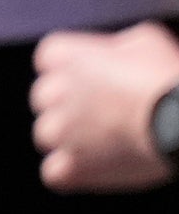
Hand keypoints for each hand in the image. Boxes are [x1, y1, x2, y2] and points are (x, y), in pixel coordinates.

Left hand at [32, 23, 178, 192]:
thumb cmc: (168, 76)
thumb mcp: (145, 40)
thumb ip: (116, 47)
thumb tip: (116, 55)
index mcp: (63, 56)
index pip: (51, 60)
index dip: (76, 70)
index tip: (100, 78)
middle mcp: (50, 92)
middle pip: (46, 99)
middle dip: (71, 104)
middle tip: (109, 112)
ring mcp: (58, 132)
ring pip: (47, 135)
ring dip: (71, 139)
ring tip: (110, 140)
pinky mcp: (71, 167)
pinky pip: (55, 173)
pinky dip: (74, 172)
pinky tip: (98, 167)